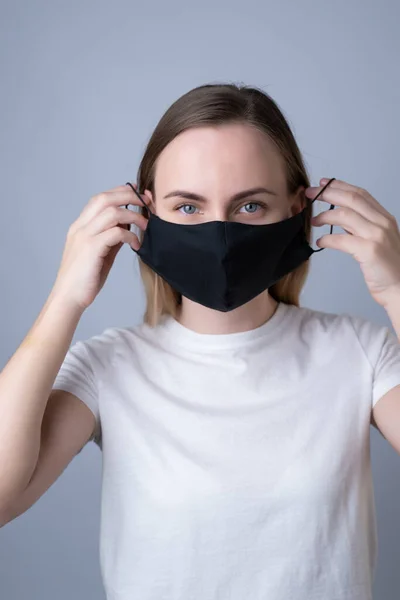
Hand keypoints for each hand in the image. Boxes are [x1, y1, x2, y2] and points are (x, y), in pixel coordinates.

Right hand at [51, 183, 150, 310]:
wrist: (69, 298)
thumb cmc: (85, 278)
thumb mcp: (100, 253)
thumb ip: (111, 238)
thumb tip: (128, 228)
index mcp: (80, 226)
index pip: (100, 198)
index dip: (121, 193)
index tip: (141, 197)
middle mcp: (80, 227)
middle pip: (105, 198)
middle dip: (129, 196)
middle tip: (147, 203)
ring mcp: (84, 237)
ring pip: (112, 212)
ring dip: (133, 216)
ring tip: (145, 225)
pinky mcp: (91, 249)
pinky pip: (115, 232)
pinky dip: (130, 235)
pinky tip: (137, 244)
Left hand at [305, 178, 399, 308]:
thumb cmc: (386, 268)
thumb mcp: (377, 240)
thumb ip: (361, 227)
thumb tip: (339, 217)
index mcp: (385, 218)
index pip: (361, 194)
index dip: (340, 186)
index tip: (323, 184)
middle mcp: (383, 223)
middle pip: (351, 199)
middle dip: (328, 194)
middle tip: (310, 194)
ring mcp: (377, 236)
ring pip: (345, 215)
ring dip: (324, 216)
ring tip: (313, 220)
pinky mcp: (370, 251)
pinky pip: (341, 240)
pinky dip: (327, 239)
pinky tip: (320, 242)